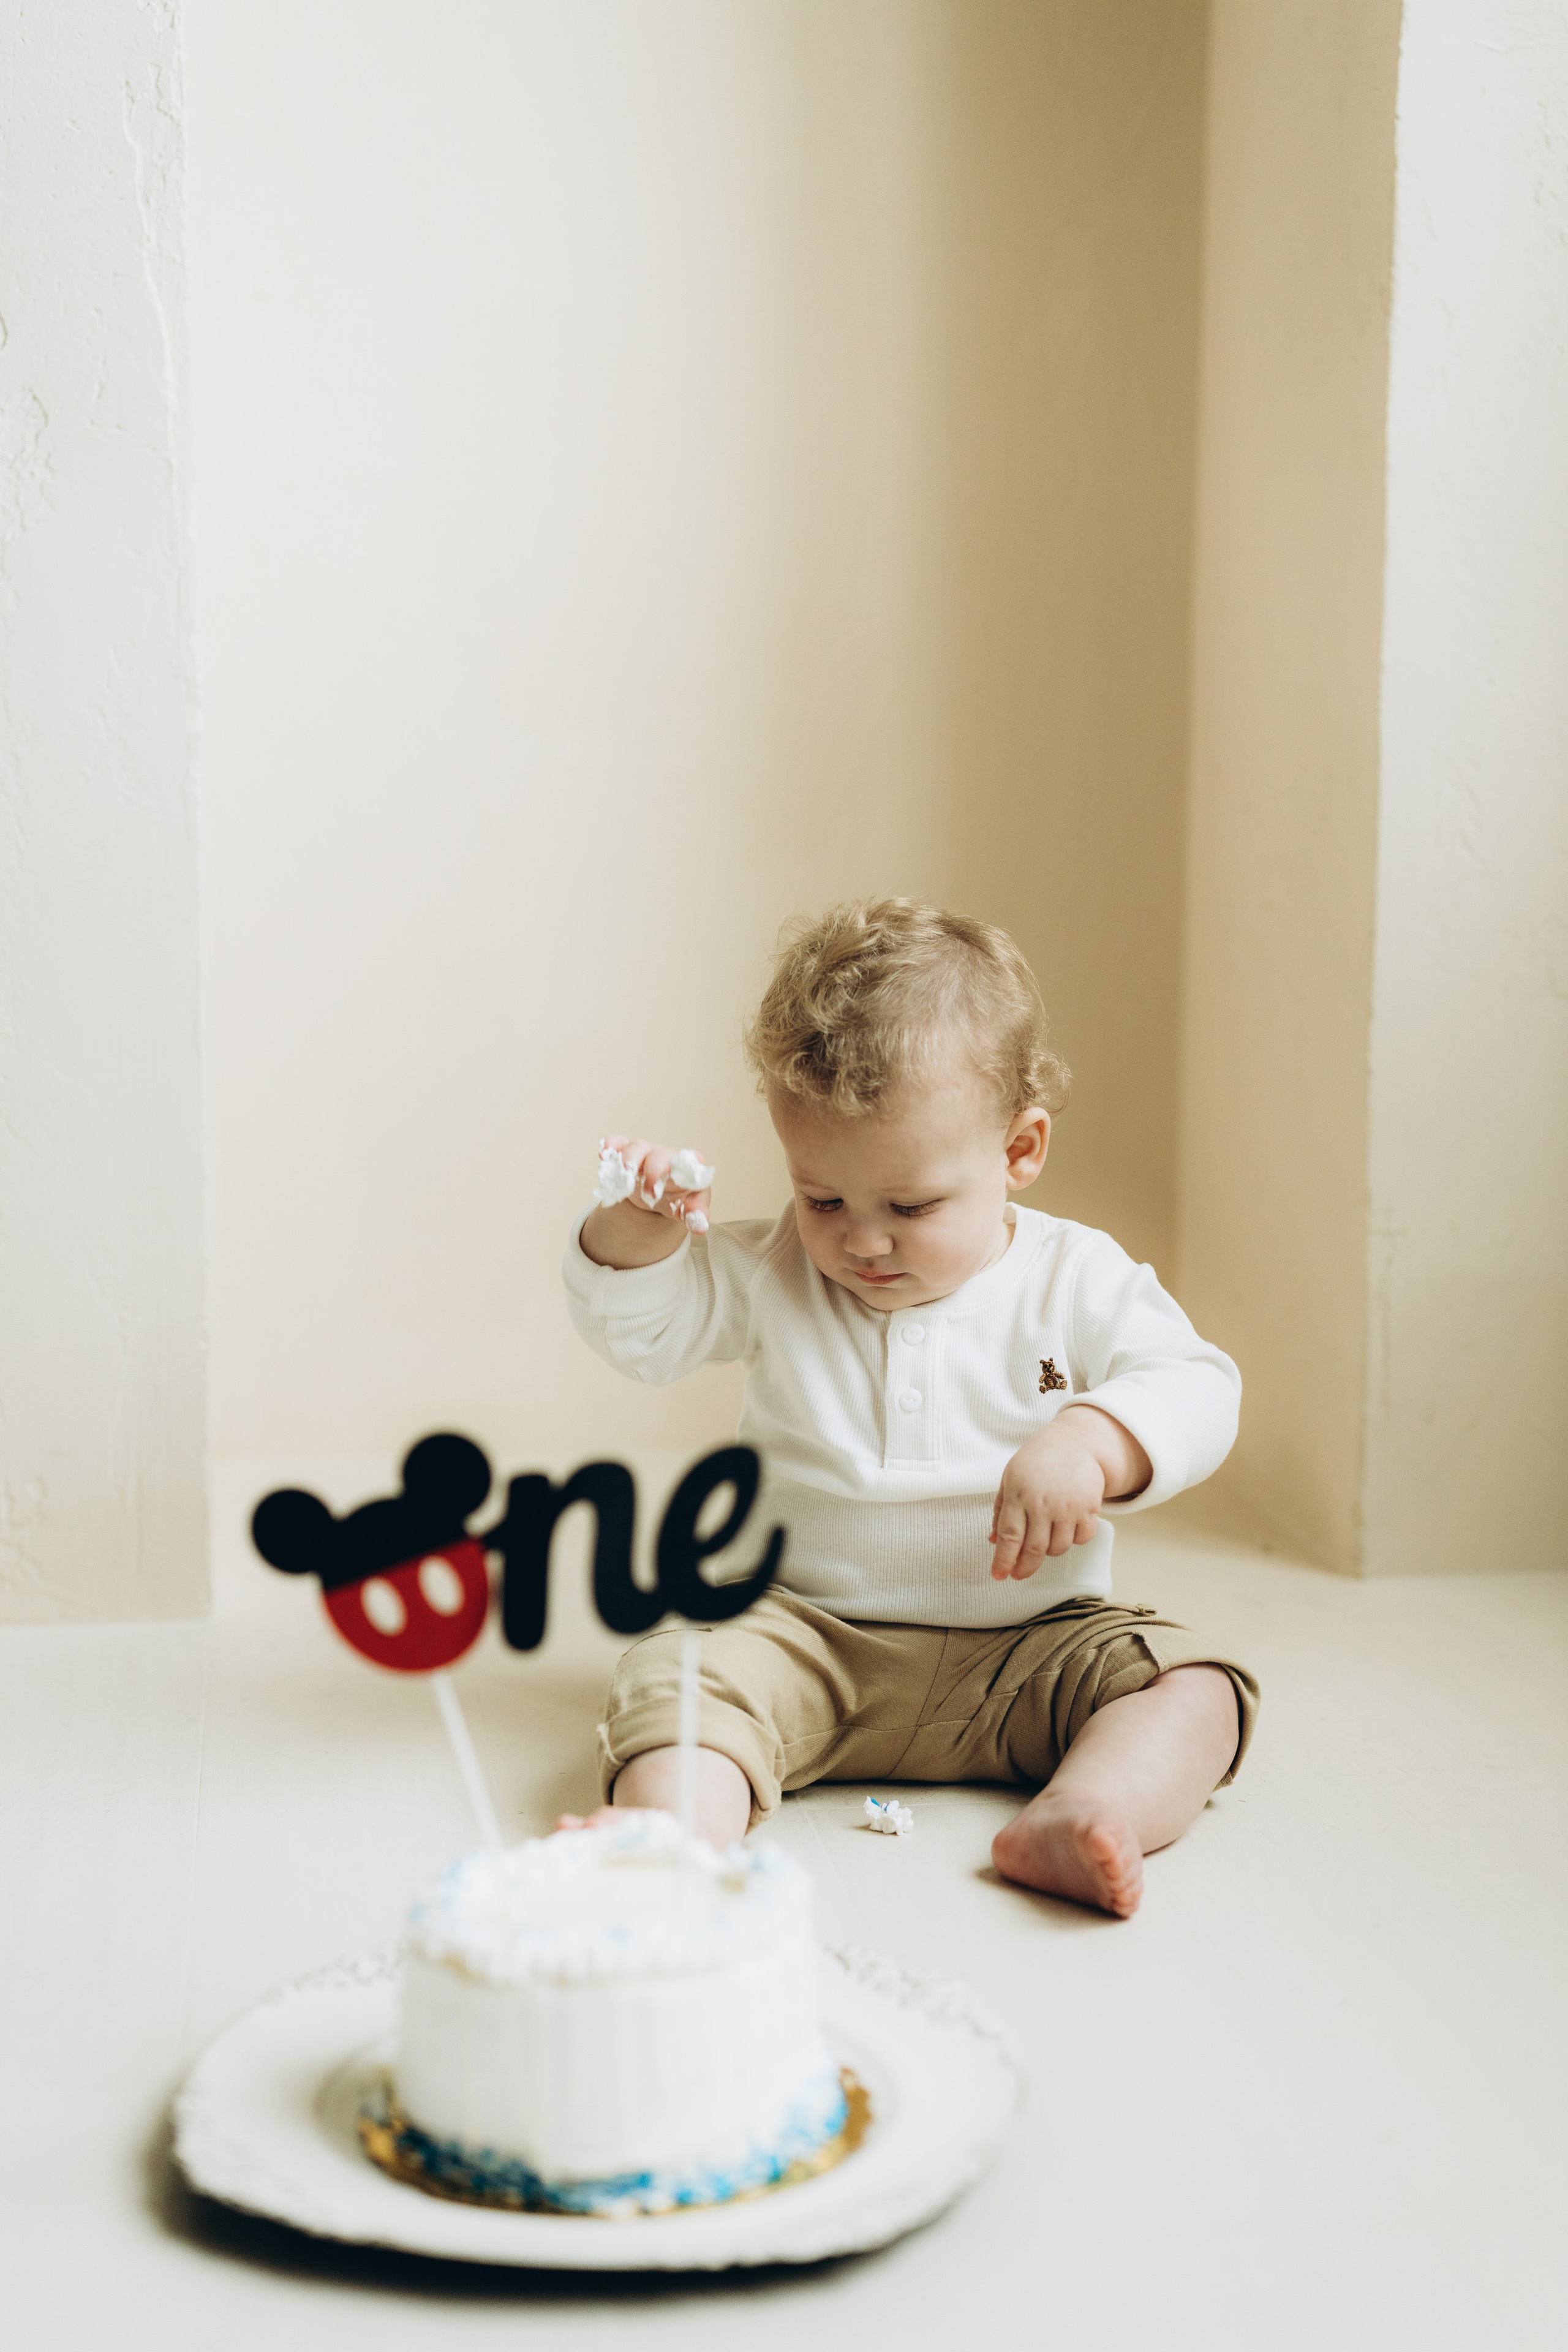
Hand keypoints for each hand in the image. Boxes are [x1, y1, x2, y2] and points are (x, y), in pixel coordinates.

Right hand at [580, 1137, 712, 1270]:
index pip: (691, 1160)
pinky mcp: (626, 1154)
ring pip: (636, 1148)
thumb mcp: (690, 1206)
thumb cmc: (678, 1196)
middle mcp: (664, 1156)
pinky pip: (618, 1144)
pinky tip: (604, 1153)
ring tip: (624, 1176)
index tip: (686, 1174)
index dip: (687, 1165)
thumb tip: (700, 1227)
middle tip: (650, 1194)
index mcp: (686, 1166)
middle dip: (653, 1171)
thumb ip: (696, 1214)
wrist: (660, 1191)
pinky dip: (611, 1146)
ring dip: (629, 1160)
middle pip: (659, 1156)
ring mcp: (644, 1153)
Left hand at [988, 1421, 1107, 1578]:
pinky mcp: (1089, 1507)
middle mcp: (1043, 1502)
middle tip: (1019, 1574)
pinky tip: (1066, 1529)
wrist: (1073, 1442)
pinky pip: (1082, 1539)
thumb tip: (994, 1542)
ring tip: (1044, 1539)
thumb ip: (1001, 1511)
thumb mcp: (1010, 1479)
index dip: (1003, 1560)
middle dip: (1024, 1567)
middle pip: (1034, 1548)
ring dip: (1049, 1552)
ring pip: (1058, 1548)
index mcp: (1018, 1494)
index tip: (999, 1575)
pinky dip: (1073, 1540)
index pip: (1009, 1536)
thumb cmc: (1036, 1462)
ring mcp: (1068, 1506)